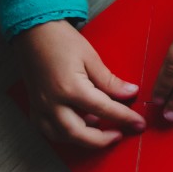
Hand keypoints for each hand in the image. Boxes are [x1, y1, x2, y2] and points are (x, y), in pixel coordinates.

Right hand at [14, 20, 145, 148]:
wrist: (33, 31)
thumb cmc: (61, 40)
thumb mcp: (91, 57)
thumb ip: (110, 81)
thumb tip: (130, 93)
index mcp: (70, 88)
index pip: (104, 110)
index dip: (124, 118)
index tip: (138, 123)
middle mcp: (52, 101)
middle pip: (78, 134)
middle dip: (101, 140)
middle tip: (119, 135)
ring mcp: (40, 106)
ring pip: (60, 136)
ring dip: (81, 139)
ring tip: (100, 130)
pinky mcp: (34, 105)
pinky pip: (47, 129)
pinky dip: (63, 134)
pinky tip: (78, 126)